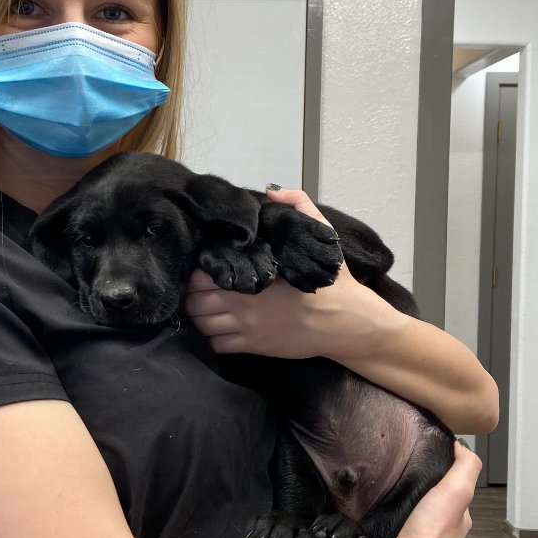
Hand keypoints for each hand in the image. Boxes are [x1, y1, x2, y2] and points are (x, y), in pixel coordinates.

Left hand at [185, 185, 368, 359]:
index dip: (196, 272)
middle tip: (197, 291)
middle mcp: (243, 303)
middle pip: (194, 301)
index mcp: (254, 274)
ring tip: (204, 310)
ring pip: (201, 325)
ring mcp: (247, 327)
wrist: (346, 321)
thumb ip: (298, 203)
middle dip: (190, 296)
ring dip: (198, 317)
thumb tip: (271, 191)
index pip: (203, 274)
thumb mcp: (321, 233)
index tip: (202, 268)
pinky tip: (218, 329)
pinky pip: (217, 345)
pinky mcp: (254, 346)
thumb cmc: (333, 281)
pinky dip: (211, 338)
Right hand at [379, 442, 478, 537]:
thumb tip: (461, 446)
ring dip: (406, 514)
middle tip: (406, 481)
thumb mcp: (457, 490)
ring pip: (416, 525)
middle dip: (424, 498)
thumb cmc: (432, 535)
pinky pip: (397, 536)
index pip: (457, 496)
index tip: (431, 464)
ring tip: (390, 498)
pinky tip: (383, 520)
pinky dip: (392, 527)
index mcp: (459, 523)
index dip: (447, 479)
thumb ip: (465, 466)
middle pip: (435, 512)